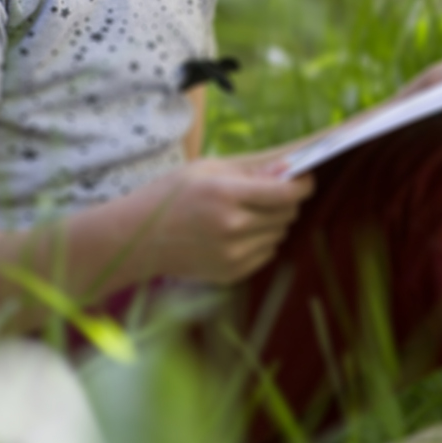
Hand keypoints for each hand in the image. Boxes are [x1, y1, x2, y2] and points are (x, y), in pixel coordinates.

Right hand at [132, 156, 314, 284]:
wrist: (136, 238)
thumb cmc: (170, 195)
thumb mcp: (207, 169)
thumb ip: (251, 169)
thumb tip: (289, 169)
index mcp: (226, 195)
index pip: (285, 193)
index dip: (302, 185)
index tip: (305, 179)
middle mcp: (232, 228)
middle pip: (286, 214)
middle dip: (286, 200)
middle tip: (274, 190)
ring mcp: (232, 255)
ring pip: (278, 234)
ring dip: (273, 221)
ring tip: (247, 211)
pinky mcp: (230, 273)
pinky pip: (265, 253)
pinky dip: (260, 241)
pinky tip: (237, 231)